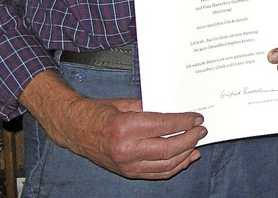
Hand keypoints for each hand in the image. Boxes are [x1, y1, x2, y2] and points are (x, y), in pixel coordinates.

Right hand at [20, 71, 206, 178]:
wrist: (75, 129)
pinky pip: (156, 173)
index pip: (164, 126)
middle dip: (190, 138)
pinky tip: (185, 158)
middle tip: (201, 130)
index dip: (184, 122)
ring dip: (185, 154)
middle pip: (168, 149)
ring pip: (165, 165)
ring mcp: (127, 164)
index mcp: (126, 127)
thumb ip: (151, 108)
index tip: (197, 117)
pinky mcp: (127, 172)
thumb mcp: (126, 103)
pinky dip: (174, 167)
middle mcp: (126, 149)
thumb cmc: (99, 112)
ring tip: (197, 143)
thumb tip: (176, 109)